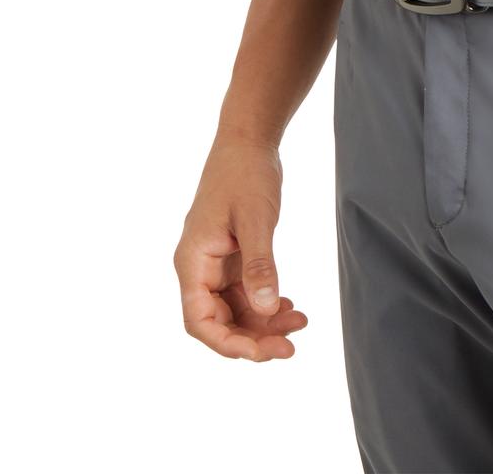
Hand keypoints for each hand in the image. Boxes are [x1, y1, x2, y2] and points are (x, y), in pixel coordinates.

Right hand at [174, 137, 308, 360]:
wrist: (248, 140)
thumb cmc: (245, 173)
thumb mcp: (255, 219)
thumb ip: (259, 265)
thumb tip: (266, 309)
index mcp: (192, 262)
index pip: (199, 320)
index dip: (228, 343)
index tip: (262, 352)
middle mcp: (199, 268)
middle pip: (218, 321)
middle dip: (253, 338)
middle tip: (290, 347)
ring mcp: (215, 264)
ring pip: (235, 310)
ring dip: (264, 322)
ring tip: (300, 323)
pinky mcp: (232, 257)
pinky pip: (245, 292)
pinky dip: (266, 302)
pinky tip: (290, 306)